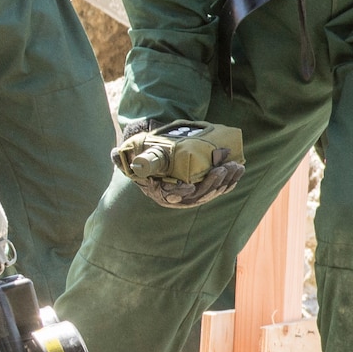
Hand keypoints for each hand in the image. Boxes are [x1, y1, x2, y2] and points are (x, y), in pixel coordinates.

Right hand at [113, 119, 244, 208]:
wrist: (159, 155)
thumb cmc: (147, 156)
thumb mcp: (136, 156)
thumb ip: (125, 156)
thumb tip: (115, 153)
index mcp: (161, 193)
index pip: (172, 197)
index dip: (182, 193)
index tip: (189, 186)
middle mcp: (179, 198)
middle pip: (199, 195)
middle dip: (214, 182)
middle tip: (223, 167)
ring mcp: (194, 194)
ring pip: (212, 191)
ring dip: (226, 180)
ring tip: (236, 166)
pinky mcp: (205, 187)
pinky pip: (219, 187)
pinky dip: (229, 180)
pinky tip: (237, 170)